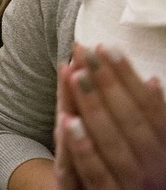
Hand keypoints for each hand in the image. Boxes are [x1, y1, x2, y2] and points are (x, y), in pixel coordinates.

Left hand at [56, 44, 165, 188]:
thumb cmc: (130, 169)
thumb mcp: (147, 143)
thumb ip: (151, 116)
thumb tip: (152, 81)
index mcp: (165, 150)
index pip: (150, 108)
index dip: (129, 77)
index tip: (107, 48)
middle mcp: (156, 169)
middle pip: (132, 123)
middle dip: (109, 85)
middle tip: (87, 54)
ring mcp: (133, 186)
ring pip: (114, 146)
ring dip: (95, 109)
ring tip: (77, 77)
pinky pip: (97, 175)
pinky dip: (82, 147)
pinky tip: (67, 121)